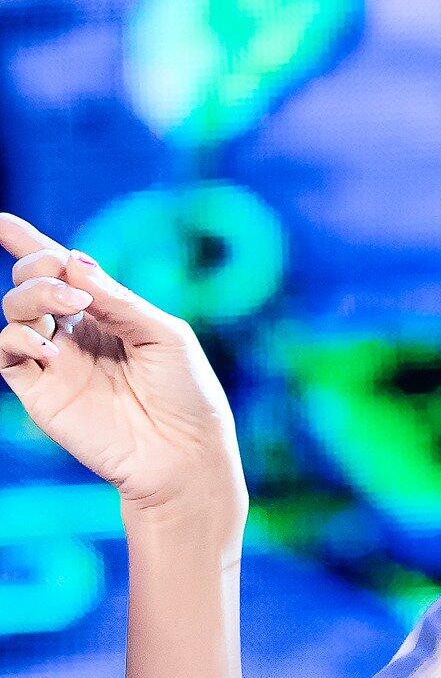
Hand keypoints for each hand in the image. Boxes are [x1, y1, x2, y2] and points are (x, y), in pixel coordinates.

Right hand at [0, 212, 247, 531]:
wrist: (183, 456)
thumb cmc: (186, 395)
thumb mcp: (163, 335)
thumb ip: (117, 299)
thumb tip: (71, 259)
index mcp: (108, 314)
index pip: (61, 270)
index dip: (29, 243)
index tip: (2, 220)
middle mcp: (76, 333)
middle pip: (32, 281)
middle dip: (40, 267)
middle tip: (75, 290)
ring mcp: (55, 362)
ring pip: (15, 309)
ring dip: (32, 294)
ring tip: (67, 307)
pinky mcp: (41, 392)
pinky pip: (6, 351)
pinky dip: (18, 336)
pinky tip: (52, 347)